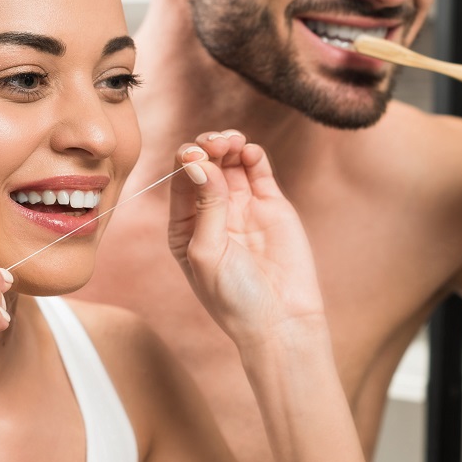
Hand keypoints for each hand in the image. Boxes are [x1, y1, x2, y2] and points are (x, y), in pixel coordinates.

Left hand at [167, 130, 324, 347]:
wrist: (281, 319)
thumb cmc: (234, 297)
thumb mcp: (207, 252)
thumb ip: (205, 205)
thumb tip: (198, 160)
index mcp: (185, 226)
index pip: (180, 180)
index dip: (185, 160)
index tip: (194, 153)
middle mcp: (211, 212)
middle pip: (204, 164)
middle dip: (207, 147)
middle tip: (215, 143)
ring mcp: (242, 206)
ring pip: (230, 161)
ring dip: (228, 144)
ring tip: (231, 142)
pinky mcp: (271, 204)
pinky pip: (258, 170)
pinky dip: (253, 155)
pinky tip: (249, 152)